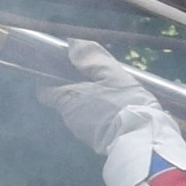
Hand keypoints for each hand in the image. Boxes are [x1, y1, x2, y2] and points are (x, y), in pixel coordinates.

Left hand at [32, 42, 164, 161]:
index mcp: (67, 98)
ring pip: (79, 110)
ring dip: (89, 100)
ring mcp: (81, 133)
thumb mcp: (111, 73)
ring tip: (110, 91)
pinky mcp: (95, 142)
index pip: (43, 89)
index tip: (61, 68)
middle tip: (95, 76)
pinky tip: (116, 107)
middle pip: (64, 98)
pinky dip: (98, 113)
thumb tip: (71, 43)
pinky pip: (91, 122)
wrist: (142, 140)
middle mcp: (69, 117)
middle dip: (74, 86)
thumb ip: (90, 57)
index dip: (48, 77)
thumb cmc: (125, 103)